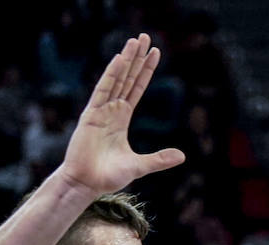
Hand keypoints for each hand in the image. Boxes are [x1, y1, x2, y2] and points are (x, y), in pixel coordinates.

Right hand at [59, 34, 184, 194]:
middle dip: (137, 58)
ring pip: (117, 79)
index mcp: (121, 119)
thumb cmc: (108, 176)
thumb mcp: (139, 166)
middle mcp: (111, 111)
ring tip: (135, 41)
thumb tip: (182, 156)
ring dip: (126, 60)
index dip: (145, 71)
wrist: (86, 184)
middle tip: (145, 36)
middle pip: (127, 78)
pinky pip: (102, 90)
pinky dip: (111, 75)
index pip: (136, 88)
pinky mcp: (91, 116)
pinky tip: (119, 60)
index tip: (155, 53)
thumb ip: (159, 159)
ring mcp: (100, 111)